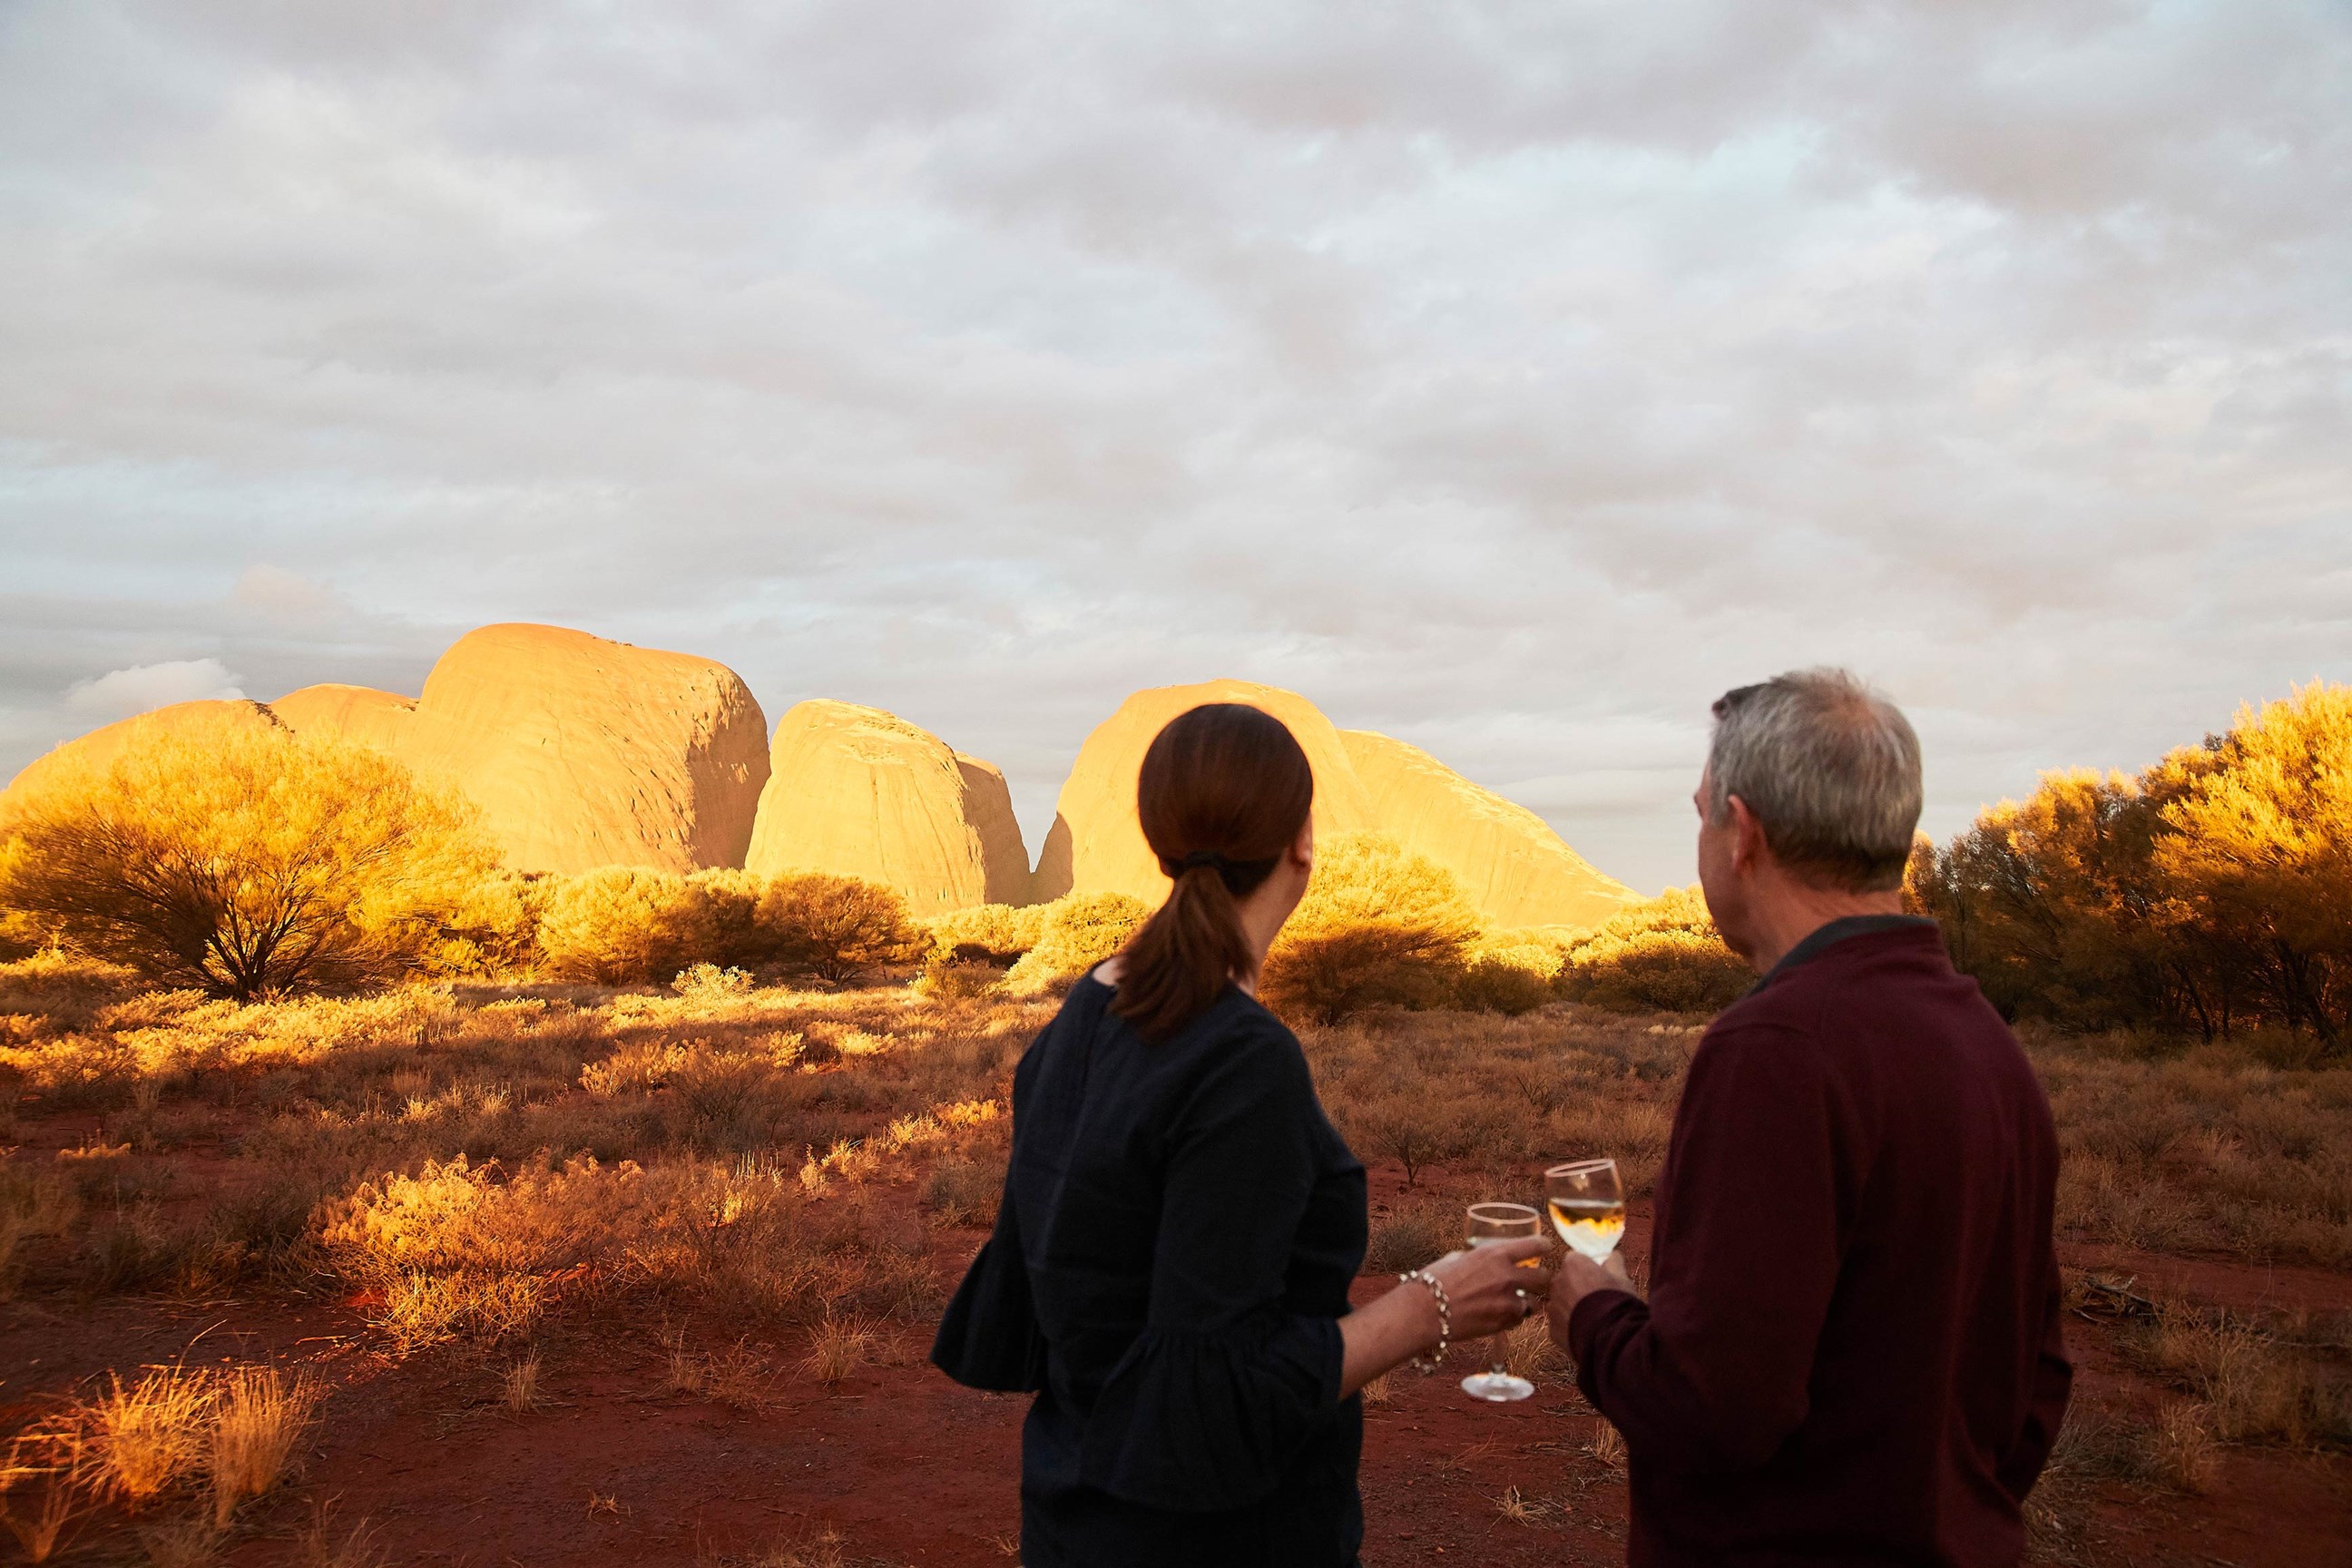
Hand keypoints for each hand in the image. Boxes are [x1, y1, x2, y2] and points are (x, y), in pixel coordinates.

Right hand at [1423, 1237, 1551, 1339]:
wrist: (1422, 1312)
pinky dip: (1513, 1317)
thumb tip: (1483, 1260)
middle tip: (1536, 1280)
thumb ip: (1477, 1258)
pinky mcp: (1503, 1323)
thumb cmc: (1433, 1281)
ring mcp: (1507, 1302)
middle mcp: (1507, 1276)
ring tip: (1514, 1302)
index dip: (1544, 1247)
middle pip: (1544, 1277)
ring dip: (1528, 1301)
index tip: (1545, 1248)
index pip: (1536, 1246)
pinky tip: (1500, 1314)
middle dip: (1542, 1278)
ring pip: (1535, 1302)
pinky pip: (1519, 1319)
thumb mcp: (1457, 1258)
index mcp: (1495, 1254)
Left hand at [1545, 1251, 1635, 1347]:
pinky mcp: (1552, 1328)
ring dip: (1572, 1307)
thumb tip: (1612, 1255)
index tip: (1599, 1278)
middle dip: (1577, 1287)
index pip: (1575, 1260)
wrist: (1611, 1338)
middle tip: (1596, 1299)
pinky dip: (1569, 1326)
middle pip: (1566, 1280)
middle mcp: (1557, 1282)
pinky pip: (1560, 1323)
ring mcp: (1552, 1306)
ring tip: (1592, 1318)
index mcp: (1572, 1265)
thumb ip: (1614, 1263)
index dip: (1588, 1268)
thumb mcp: (1622, 1278)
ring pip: (1561, 1302)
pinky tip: (1586, 1332)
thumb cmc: (1617, 1302)